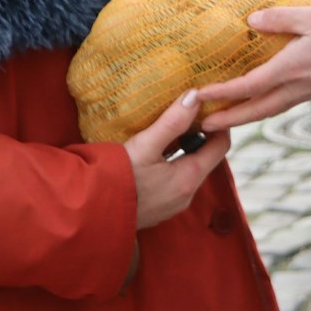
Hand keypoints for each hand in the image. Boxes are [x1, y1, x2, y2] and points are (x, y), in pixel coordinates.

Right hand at [124, 91, 232, 229]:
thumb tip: (195, 97)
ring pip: (188, 171)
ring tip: (168, 129)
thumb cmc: (116, 177)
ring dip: (184, 150)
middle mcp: (186, 196)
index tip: (208, 106)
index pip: (221, 146)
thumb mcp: (144, 145)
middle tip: (186, 113)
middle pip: (206, 158)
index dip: (219, 124)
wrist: (89, 213)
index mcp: (189, 179)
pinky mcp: (158, 210)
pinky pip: (174, 183)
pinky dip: (171, 165)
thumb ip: (172, 122)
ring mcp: (172, 206)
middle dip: (199, 135)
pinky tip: (153, 154)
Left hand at [192, 6, 310, 131]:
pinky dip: (259, 110)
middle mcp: (294, 88)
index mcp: (289, 70)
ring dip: (242, 118)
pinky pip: (278, 106)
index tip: (198, 94)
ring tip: (221, 119)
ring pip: (266, 112)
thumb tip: (251, 20)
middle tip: (200, 125)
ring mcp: (304, 94)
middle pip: (253, 112)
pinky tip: (254, 103)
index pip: (247, 87)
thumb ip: (280, 16)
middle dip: (226, 120)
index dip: (221, 92)